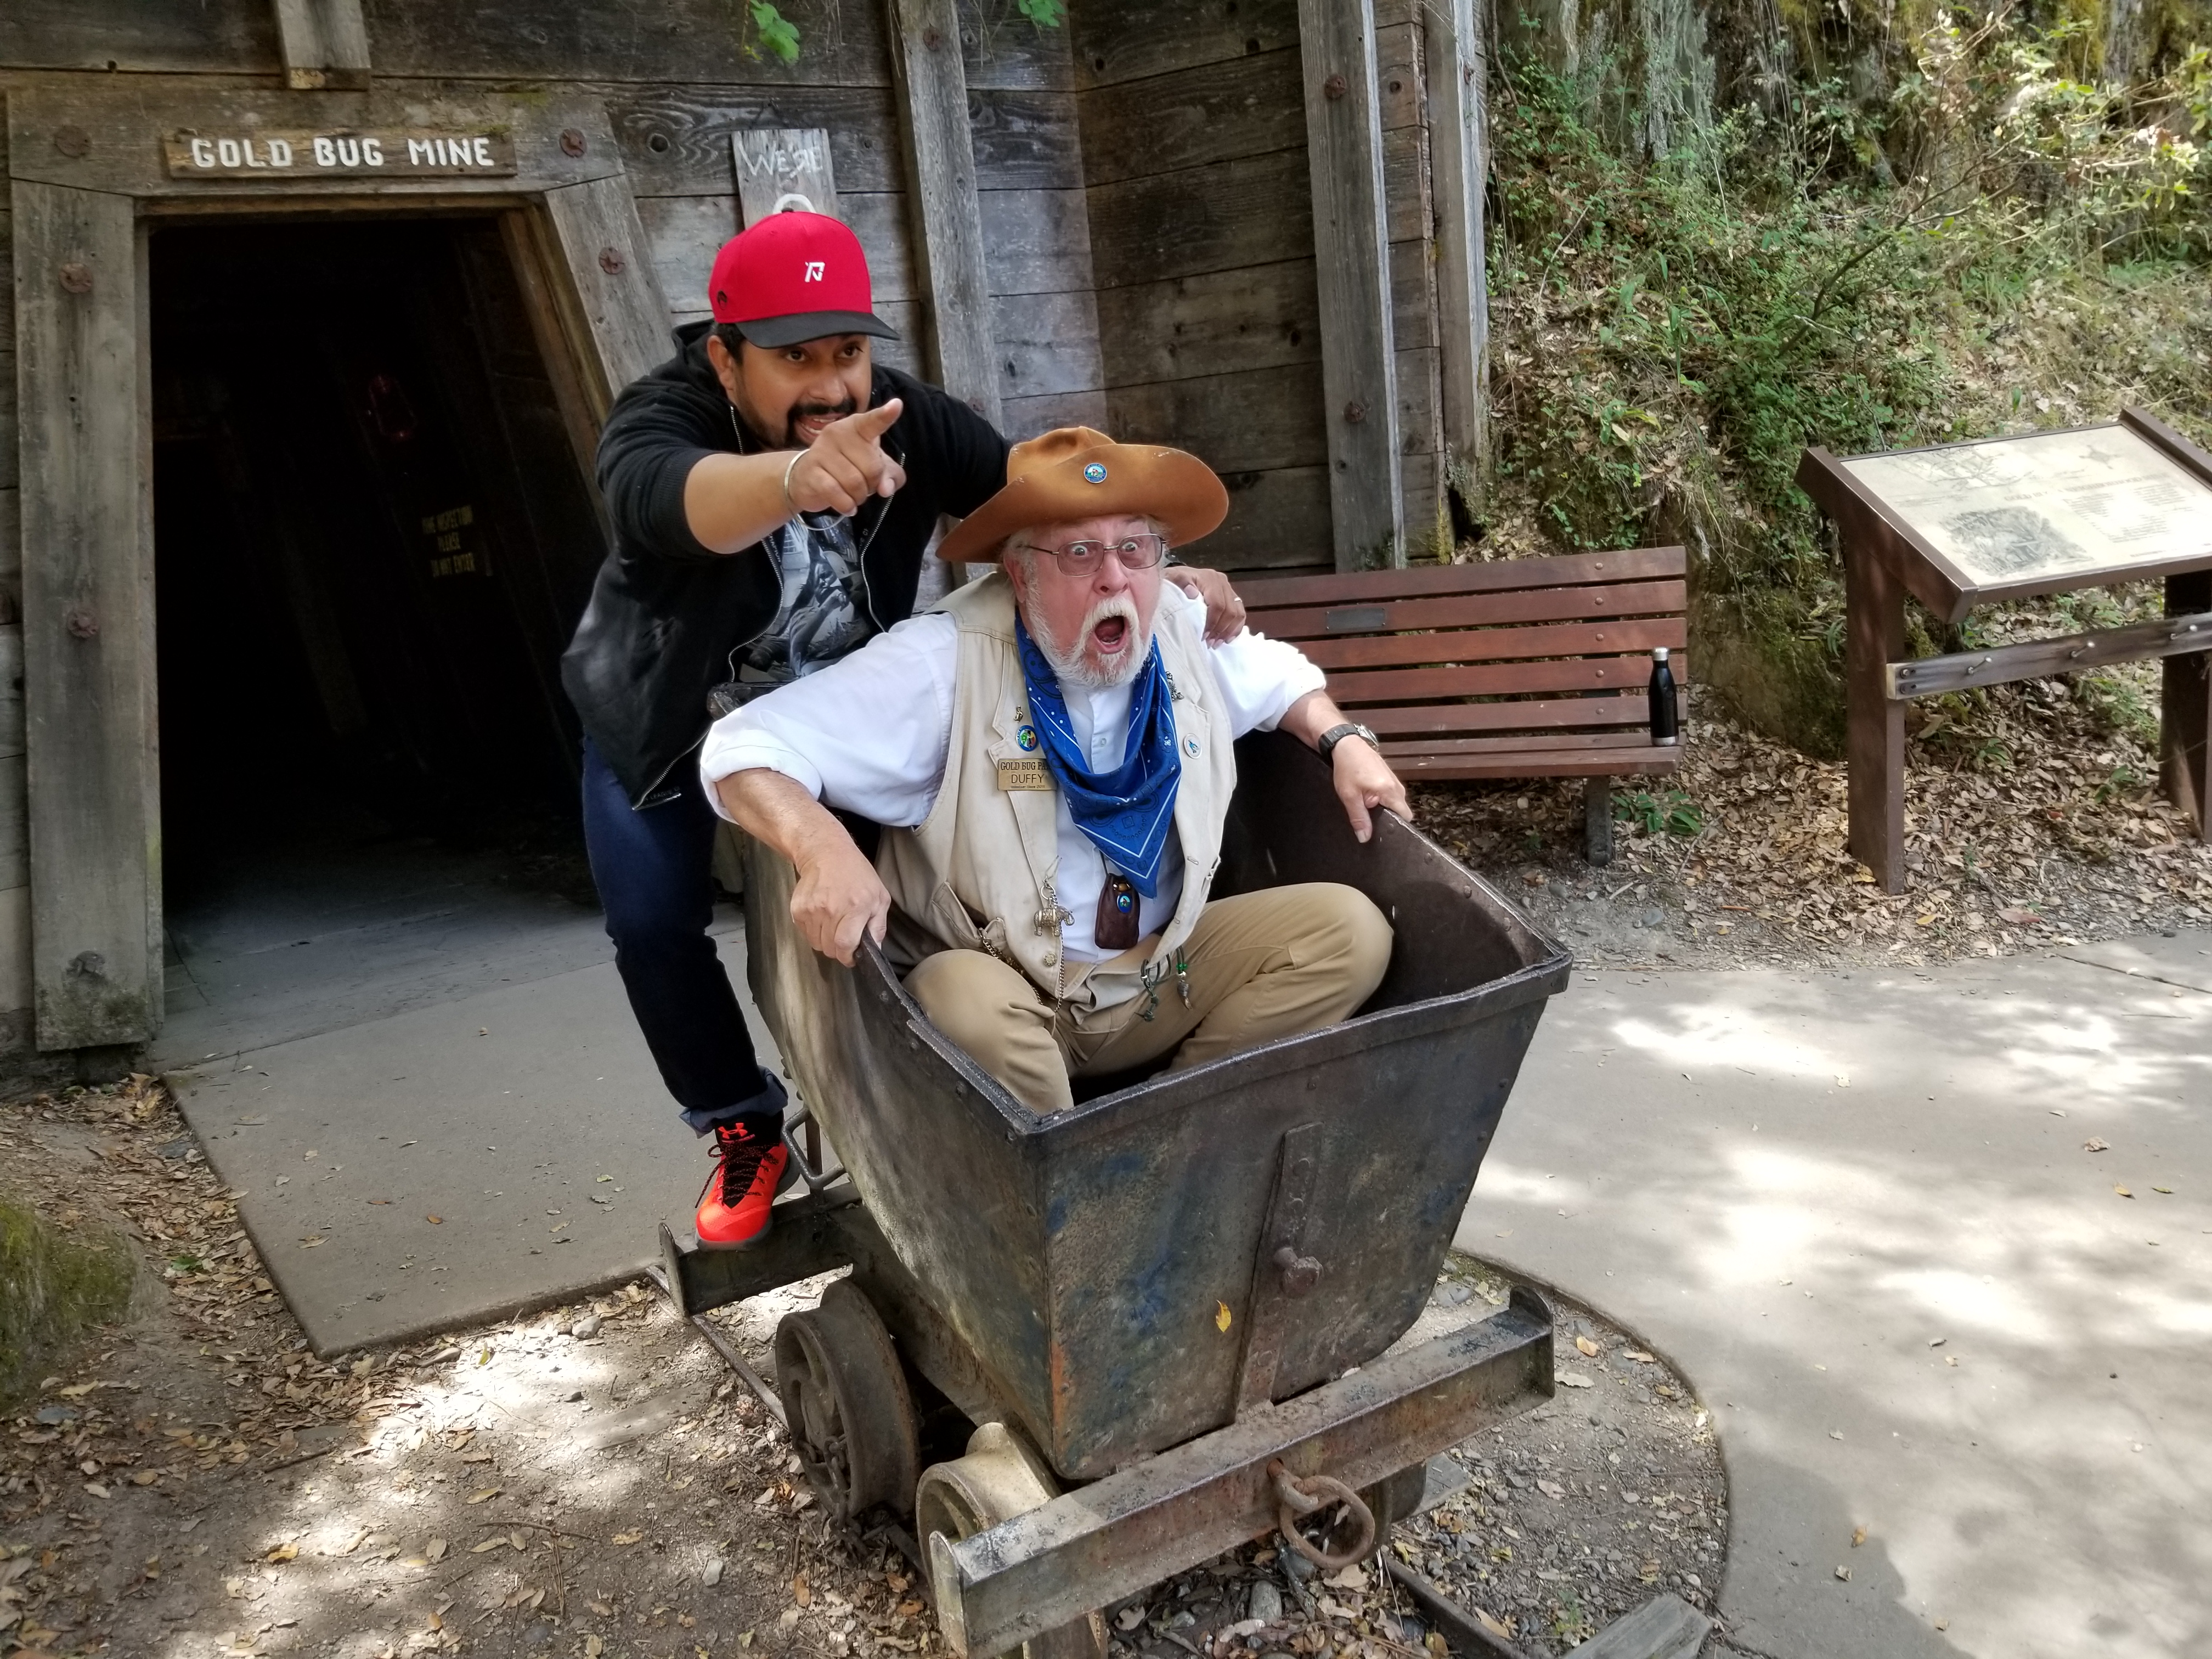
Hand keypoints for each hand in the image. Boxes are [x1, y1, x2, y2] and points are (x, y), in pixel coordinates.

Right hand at [787, 398, 907, 515]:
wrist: (806, 478)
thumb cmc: (846, 467)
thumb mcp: (874, 467)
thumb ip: (890, 475)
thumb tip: (886, 489)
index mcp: (856, 427)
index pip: (872, 422)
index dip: (885, 416)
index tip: (897, 405)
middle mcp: (838, 433)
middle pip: (873, 468)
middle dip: (872, 485)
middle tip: (862, 484)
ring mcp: (822, 451)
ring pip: (856, 483)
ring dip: (859, 497)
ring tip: (852, 494)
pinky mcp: (811, 471)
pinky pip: (837, 494)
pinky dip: (846, 505)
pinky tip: (847, 506)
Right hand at [788, 835, 892, 965]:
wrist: (826, 853)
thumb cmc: (857, 874)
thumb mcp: (879, 896)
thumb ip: (878, 926)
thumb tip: (875, 949)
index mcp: (855, 908)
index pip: (845, 945)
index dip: (848, 957)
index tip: (851, 956)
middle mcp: (831, 910)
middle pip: (829, 948)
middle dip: (838, 949)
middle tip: (843, 937)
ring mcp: (812, 909)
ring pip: (816, 943)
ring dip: (825, 940)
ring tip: (832, 924)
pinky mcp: (798, 909)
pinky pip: (805, 933)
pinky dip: (813, 931)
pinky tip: (821, 916)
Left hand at [1164, 564, 1246, 643]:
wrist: (1176, 577)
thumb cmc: (1173, 580)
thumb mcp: (1172, 578)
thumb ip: (1181, 583)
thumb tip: (1192, 593)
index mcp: (1210, 578)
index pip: (1217, 604)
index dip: (1213, 622)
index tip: (1204, 636)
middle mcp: (1222, 582)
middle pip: (1230, 610)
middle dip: (1221, 630)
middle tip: (1210, 643)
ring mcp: (1229, 590)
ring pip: (1238, 613)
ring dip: (1229, 631)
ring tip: (1217, 643)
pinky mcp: (1232, 597)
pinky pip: (1240, 614)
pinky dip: (1235, 628)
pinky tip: (1226, 639)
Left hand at [1332, 738, 1411, 843]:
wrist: (1346, 745)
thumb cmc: (1347, 767)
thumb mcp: (1349, 796)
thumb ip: (1359, 818)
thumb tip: (1364, 837)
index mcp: (1390, 791)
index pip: (1405, 816)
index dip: (1396, 826)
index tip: (1384, 830)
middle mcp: (1397, 786)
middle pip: (1400, 811)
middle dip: (1387, 817)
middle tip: (1369, 816)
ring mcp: (1394, 781)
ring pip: (1395, 803)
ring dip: (1382, 807)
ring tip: (1366, 803)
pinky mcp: (1390, 778)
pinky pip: (1391, 795)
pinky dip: (1381, 799)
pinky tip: (1367, 796)